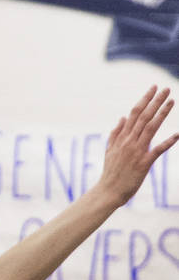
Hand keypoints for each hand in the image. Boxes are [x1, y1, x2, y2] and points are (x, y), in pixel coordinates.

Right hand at [100, 85, 177, 205]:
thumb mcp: (110, 151)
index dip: (145, 100)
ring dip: (161, 113)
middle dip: (155, 101)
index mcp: (122, 138)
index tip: (153, 88)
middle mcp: (129, 142)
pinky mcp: (143, 163)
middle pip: (143, 117)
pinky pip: (158, 150)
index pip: (134, 113)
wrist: (108, 192)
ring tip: (172, 101)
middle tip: (166, 88)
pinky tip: (178, 134)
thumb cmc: (111, 173)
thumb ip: (116, 134)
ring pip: (150, 128)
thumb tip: (122, 118)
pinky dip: (168, 142)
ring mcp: (136, 151)